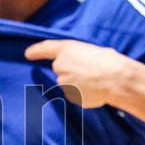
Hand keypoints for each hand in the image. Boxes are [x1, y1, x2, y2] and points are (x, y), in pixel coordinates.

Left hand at [24, 39, 140, 107]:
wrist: (117, 80)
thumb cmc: (109, 62)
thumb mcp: (93, 50)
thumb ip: (79, 56)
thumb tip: (80, 65)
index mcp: (67, 49)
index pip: (46, 48)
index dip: (36, 51)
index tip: (28, 54)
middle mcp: (61, 65)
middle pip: (61, 69)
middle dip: (72, 70)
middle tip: (90, 70)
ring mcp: (64, 83)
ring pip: (68, 82)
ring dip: (78, 82)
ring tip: (95, 80)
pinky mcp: (70, 96)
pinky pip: (75, 94)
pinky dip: (83, 92)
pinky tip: (95, 89)